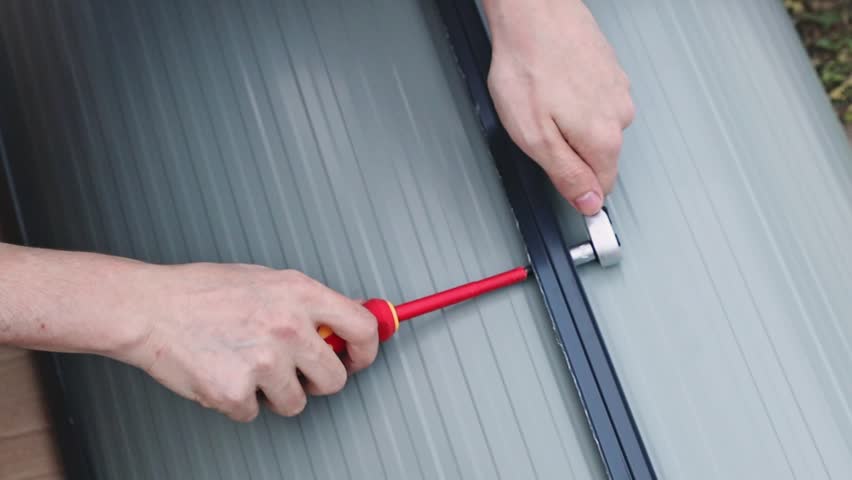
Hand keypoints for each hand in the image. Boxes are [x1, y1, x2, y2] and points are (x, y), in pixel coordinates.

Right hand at [117, 264, 378, 421]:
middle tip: (297, 372)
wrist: (151, 308)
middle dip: (319, 381)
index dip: (366, 350)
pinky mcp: (237, 392)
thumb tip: (345, 319)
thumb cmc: (202, 291)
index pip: (362, 327)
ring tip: (247, 366)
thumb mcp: (266, 280)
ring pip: (296, 402)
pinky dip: (239, 401)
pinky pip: (254, 413)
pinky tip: (222, 372)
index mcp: (300, 294)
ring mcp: (265, 362)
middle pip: (335, 378)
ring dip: (275, 393)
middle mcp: (289, 327)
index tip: (357, 358)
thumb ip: (308, 302)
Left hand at [484, 0, 633, 214]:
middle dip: (568, 151)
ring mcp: (618, 89)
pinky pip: (593, 100)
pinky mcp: (609, 70)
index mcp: (604, 138)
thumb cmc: (528, 67)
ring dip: (570, 122)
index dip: (576, 189)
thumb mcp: (535, 138)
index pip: (601, 187)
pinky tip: (553, 83)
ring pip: (595, 127)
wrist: (534, 12)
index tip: (558, 180)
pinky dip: (573, 97)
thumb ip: (566, 176)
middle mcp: (620, 114)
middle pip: (597, 156)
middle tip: (538, 128)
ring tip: (543, 100)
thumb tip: (588, 204)